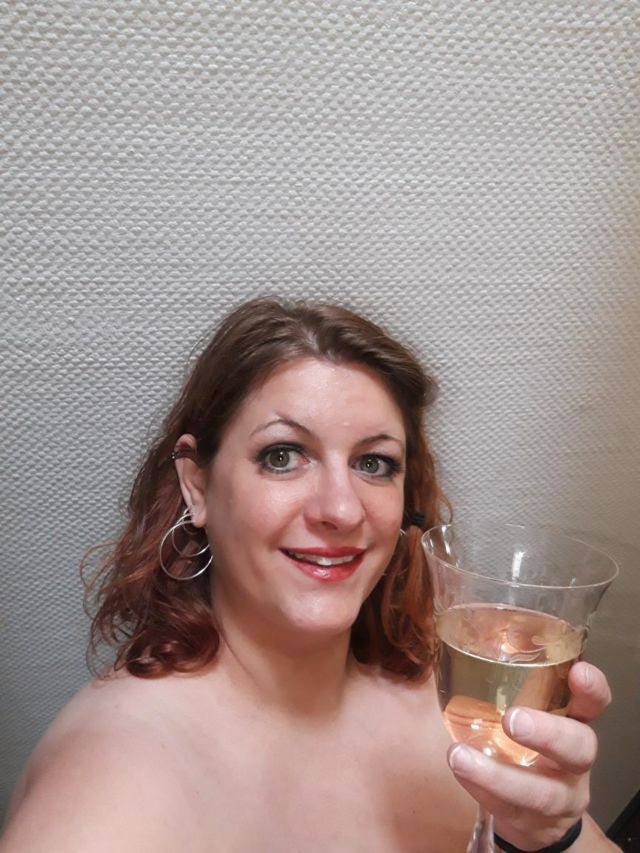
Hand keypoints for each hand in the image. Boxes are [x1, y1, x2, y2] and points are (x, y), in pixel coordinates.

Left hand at [447, 661, 611, 851]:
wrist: (537, 814)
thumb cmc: (525, 744)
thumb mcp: (528, 709)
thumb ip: (508, 678)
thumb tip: (464, 630)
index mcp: (574, 722)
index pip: (593, 703)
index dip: (592, 689)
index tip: (580, 672)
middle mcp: (573, 759)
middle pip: (578, 747)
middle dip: (549, 733)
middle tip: (513, 720)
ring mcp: (558, 795)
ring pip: (542, 792)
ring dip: (498, 774)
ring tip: (460, 756)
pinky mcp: (531, 821)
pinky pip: (509, 810)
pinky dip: (481, 788)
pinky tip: (460, 770)